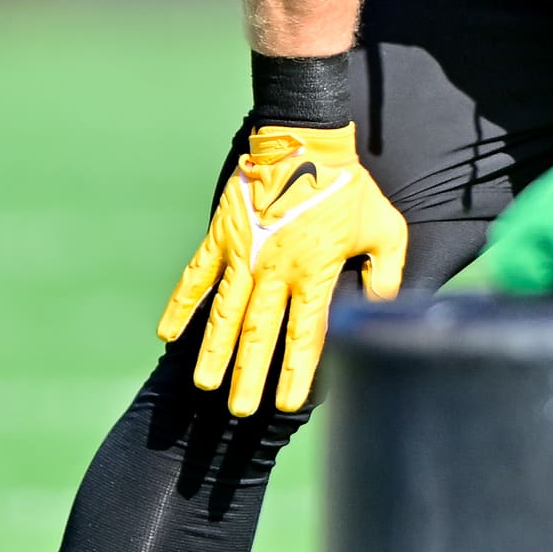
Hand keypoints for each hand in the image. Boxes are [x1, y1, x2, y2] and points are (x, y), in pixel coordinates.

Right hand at [158, 123, 406, 415]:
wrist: (307, 141)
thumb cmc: (349, 187)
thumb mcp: (386, 228)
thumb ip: (386, 274)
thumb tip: (382, 311)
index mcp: (313, 271)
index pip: (303, 334)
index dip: (296, 372)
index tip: (288, 404)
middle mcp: (274, 270)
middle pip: (258, 333)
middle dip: (249, 375)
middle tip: (241, 411)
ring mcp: (244, 254)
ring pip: (223, 313)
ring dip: (212, 351)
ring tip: (205, 384)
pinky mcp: (221, 236)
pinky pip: (195, 277)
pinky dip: (179, 305)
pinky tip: (166, 335)